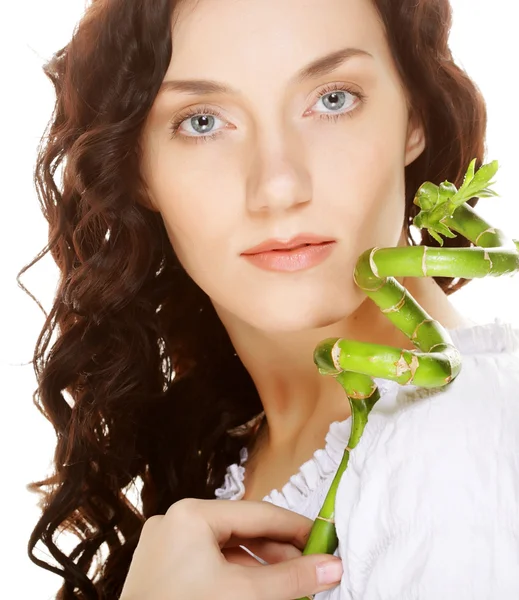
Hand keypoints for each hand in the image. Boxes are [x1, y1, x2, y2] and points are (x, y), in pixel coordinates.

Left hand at [120, 498, 343, 599]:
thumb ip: (293, 578)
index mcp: (191, 514)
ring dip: (259, 565)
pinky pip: (208, 563)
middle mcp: (175, 521)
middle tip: (310, 566)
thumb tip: (333, 566)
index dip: (295, 526)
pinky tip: (260, 590)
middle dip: (278, 551)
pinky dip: (235, 575)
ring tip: (290, 582)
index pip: (257, 513)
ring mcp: (165, 545)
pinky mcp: (161, 569)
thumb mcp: (247, 595)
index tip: (323, 538)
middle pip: (241, 530)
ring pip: (225, 548)